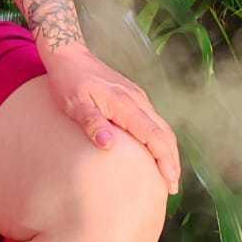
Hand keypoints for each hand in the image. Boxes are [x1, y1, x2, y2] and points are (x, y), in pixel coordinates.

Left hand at [44, 45, 180, 193]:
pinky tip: (155, 151)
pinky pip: (154, 120)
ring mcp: (138, 97)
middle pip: (165, 133)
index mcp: (125, 104)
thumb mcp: (74, 104)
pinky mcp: (134, 96)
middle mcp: (137, 100)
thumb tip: (108, 145)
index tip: (170, 182)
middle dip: (172, 161)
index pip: (154, 136)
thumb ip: (92, 122)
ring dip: (168, 150)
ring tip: (168, 174)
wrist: (69, 54)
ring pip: (162, 126)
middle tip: (172, 187)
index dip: (165, 160)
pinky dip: (160, 139)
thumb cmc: (69, 80)